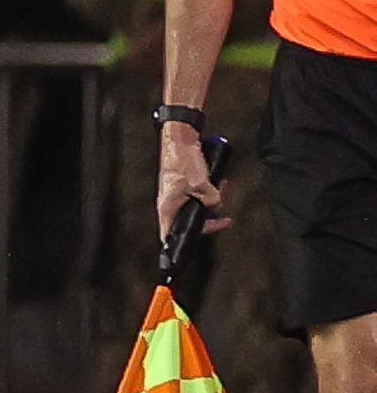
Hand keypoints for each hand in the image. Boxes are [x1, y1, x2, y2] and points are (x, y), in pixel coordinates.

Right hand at [158, 115, 224, 244]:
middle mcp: (169, 203)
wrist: (180, 138)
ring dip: (211, 203)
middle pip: (188, 222)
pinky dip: (208, 193)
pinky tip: (218, 184)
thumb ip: (212, 200)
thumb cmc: (184, 161)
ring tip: (222, 191)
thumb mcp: (203, 185)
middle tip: (225, 220)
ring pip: (195, 207)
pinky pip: (196, 196)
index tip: (186, 255)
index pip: (168, 236)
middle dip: (208, 220)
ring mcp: (175, 194)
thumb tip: (216, 205)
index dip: (176, 248)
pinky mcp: (181, 185)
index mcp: (167, 208)